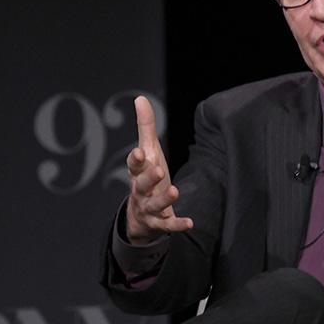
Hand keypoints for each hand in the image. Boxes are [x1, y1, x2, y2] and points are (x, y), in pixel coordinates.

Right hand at [125, 96, 192, 242]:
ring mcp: (149, 208)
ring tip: (174, 192)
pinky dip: (177, 225)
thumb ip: (145, 127)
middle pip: (141, 185)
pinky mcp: (160, 223)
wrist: (140, 215)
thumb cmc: (146, 176)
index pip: (133, 165)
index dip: (135, 160)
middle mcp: (140, 190)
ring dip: (164, 200)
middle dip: (149, 178)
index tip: (140, 152)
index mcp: (138, 173)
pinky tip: (190, 222)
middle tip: (159, 171)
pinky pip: (168, 225)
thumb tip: (140, 98)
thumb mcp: (148, 152)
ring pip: (154, 205)